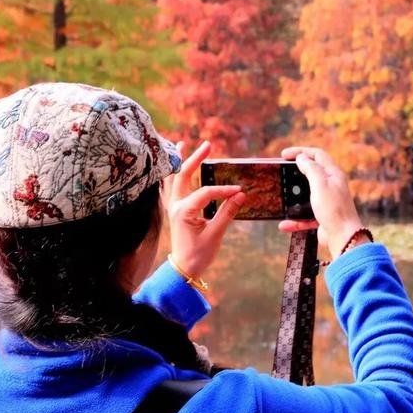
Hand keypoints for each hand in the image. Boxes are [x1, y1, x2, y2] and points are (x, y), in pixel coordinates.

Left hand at [165, 140, 242, 279]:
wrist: (184, 268)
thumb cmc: (199, 254)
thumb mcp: (215, 234)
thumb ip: (227, 213)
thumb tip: (241, 195)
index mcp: (183, 211)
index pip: (206, 192)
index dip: (224, 190)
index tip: (240, 191)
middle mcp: (175, 205)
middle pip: (184, 175)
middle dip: (195, 159)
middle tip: (208, 145)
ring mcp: (173, 207)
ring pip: (174, 178)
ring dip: (179, 162)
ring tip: (181, 144)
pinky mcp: (176, 210)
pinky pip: (172, 187)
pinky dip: (174, 175)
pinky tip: (176, 166)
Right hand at [278, 146, 366, 260]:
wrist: (343, 237)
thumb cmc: (334, 209)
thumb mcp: (320, 184)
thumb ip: (310, 169)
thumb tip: (302, 157)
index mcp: (333, 174)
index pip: (317, 155)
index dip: (300, 151)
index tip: (284, 154)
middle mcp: (331, 186)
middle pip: (311, 172)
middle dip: (295, 171)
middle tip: (282, 171)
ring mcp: (327, 201)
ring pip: (306, 195)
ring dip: (293, 198)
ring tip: (281, 197)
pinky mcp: (322, 216)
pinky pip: (305, 216)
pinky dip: (294, 219)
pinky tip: (284, 224)